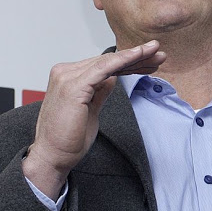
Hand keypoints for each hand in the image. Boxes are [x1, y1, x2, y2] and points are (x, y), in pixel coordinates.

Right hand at [22, 40, 165, 199]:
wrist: (51, 158)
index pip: (104, 65)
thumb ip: (99, 92)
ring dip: (134, 56)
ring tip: (156, 52)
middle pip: (107, 61)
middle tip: (159, 54)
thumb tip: (112, 79)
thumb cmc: (67, 139)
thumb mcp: (90, 110)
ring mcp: (67, 77)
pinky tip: (139, 55)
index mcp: (68, 77)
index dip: (129, 63)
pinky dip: (123, 60)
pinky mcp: (73, 86)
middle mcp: (65, 72)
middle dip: (136, 58)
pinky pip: (103, 69)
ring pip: (108, 61)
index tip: (150, 62)